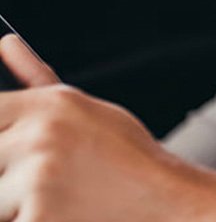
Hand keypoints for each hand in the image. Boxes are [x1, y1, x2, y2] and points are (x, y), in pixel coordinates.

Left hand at [0, 37, 209, 221]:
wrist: (167, 202)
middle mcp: (40, 138)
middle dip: (7, 173)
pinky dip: (32, 219)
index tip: (10, 147)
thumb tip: (5, 44)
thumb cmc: (127, 156)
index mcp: (51, 105)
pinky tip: (62, 214)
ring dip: (14, 205)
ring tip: (54, 199)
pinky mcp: (38, 220)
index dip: (0, 132)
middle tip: (39, 178)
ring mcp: (37, 182)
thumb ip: (36, 78)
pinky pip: (11, 221)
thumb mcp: (89, 109)